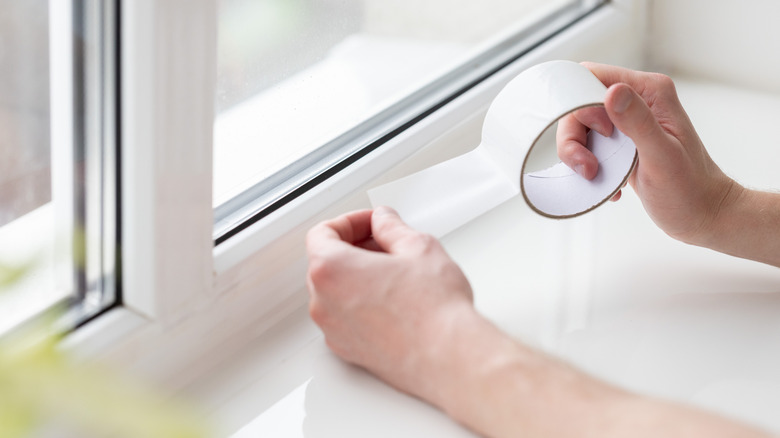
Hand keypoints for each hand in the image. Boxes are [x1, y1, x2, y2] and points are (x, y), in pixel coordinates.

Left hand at [305, 207, 474, 401]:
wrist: (449, 357)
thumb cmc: (434, 310)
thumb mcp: (418, 247)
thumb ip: (392, 227)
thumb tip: (384, 221)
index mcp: (331, 270)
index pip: (322, 233)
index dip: (350, 222)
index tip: (371, 223)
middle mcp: (324, 302)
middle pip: (326, 262)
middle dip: (355, 247)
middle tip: (387, 243)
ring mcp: (334, 330)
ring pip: (336, 291)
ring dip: (358, 276)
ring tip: (396, 273)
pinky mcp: (348, 350)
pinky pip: (345, 317)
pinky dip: (362, 303)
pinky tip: (395, 300)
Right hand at [557, 62, 741, 244]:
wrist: (703, 214)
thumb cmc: (691, 190)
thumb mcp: (662, 156)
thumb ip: (637, 122)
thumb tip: (612, 92)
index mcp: (650, 92)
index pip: (593, 76)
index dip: (580, 104)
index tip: (597, 137)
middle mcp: (637, 101)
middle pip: (579, 104)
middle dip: (574, 137)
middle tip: (589, 167)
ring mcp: (627, 122)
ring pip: (579, 126)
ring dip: (578, 154)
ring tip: (596, 176)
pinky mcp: (620, 142)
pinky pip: (587, 144)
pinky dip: (586, 165)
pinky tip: (608, 183)